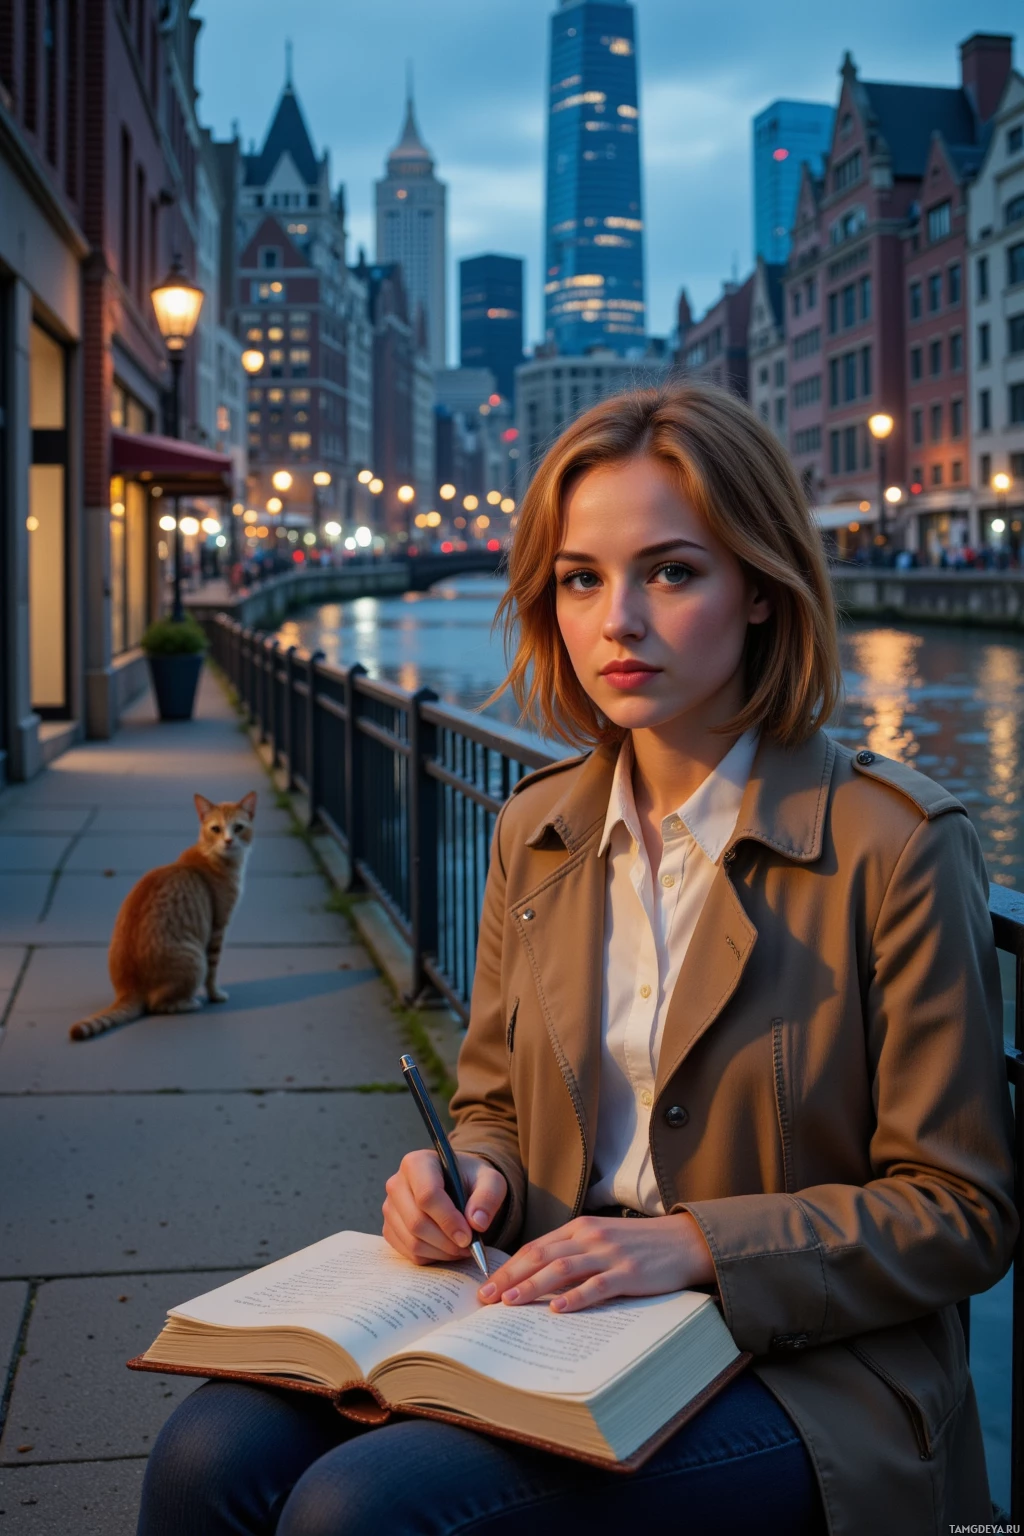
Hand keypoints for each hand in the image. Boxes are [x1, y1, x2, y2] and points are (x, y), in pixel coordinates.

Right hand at [383, 1149, 506, 1265]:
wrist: (456, 1185)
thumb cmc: (471, 1179)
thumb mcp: (490, 1180)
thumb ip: (488, 1197)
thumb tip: (477, 1223)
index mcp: (417, 1163)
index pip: (427, 1195)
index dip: (448, 1220)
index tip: (468, 1237)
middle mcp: (397, 1184)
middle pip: (417, 1222)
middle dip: (446, 1241)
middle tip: (469, 1246)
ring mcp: (390, 1208)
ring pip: (412, 1241)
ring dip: (441, 1251)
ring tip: (462, 1247)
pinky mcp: (390, 1229)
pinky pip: (408, 1252)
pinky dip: (432, 1256)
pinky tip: (448, 1248)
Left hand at [477, 1213, 715, 1312]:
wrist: (684, 1241)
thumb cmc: (639, 1245)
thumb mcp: (601, 1240)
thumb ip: (573, 1253)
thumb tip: (537, 1279)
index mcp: (580, 1228)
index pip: (535, 1248)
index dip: (508, 1267)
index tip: (486, 1287)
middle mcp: (590, 1237)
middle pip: (541, 1257)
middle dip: (510, 1278)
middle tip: (486, 1299)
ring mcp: (609, 1254)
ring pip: (562, 1269)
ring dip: (532, 1286)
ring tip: (510, 1303)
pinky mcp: (628, 1272)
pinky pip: (597, 1285)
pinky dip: (575, 1297)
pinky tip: (557, 1309)